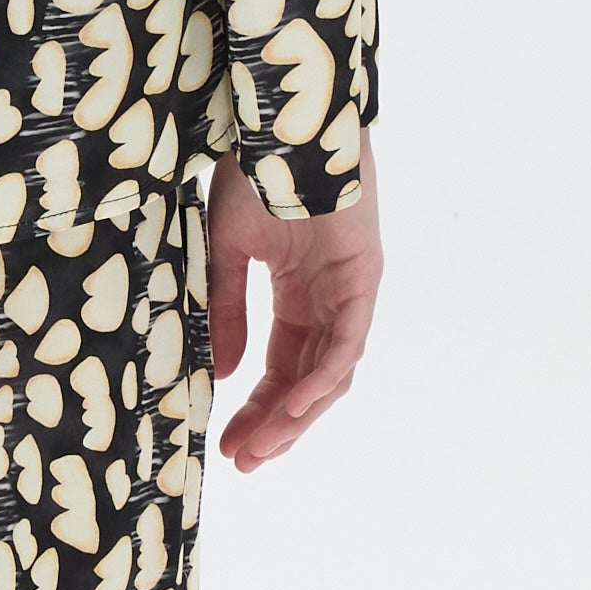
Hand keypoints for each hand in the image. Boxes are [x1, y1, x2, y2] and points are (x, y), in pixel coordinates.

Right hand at [206, 145, 379, 470]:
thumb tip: (226, 376)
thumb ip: (228, 312)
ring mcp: (349, 291)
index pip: (281, 366)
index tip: (227, 444)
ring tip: (262, 448)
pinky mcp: (363, 279)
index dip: (255, 406)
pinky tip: (295, 409)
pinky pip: (347, 343)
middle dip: (275, 425)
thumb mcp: (227, 253)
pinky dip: (323, 378)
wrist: (285, 127)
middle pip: (306, 381)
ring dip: (297, 415)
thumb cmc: (256, 173)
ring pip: (330, 373)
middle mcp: (328, 299)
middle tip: (243, 462)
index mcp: (298, 292)